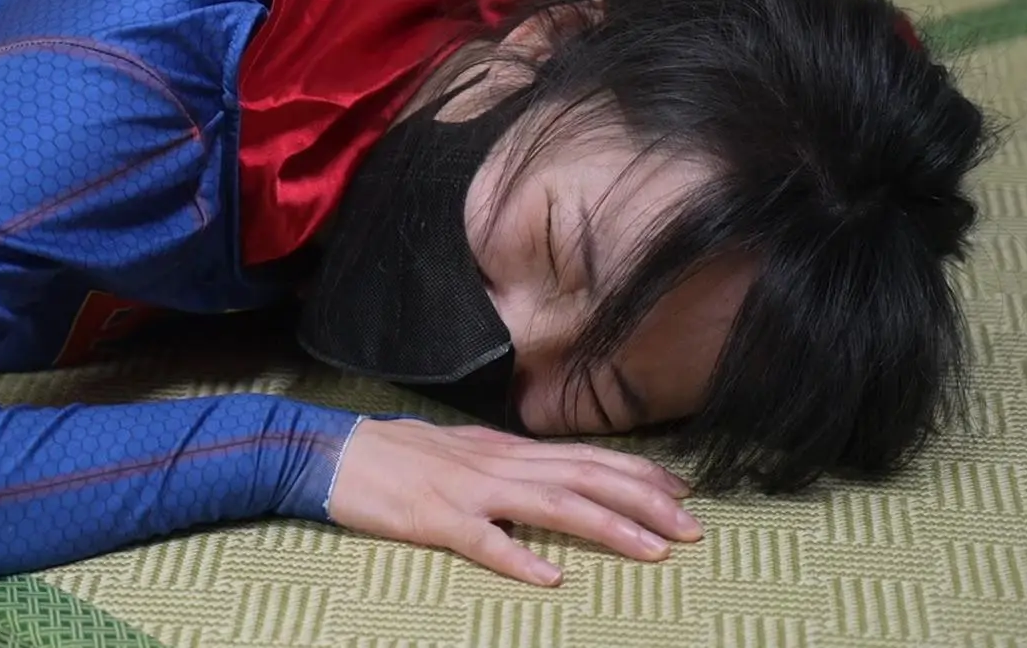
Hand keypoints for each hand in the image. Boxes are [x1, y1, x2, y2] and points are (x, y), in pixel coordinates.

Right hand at [327, 417, 701, 585]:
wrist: (333, 452)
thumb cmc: (396, 454)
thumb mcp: (462, 449)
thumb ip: (506, 462)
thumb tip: (547, 473)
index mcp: (505, 450)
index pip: (586, 456)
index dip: (639, 473)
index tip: (682, 492)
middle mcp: (498, 464)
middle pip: (585, 476)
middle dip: (645, 501)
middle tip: (692, 528)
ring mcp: (469, 491)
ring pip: (551, 503)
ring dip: (607, 526)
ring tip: (651, 550)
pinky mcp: (436, 519)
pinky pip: (483, 540)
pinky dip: (519, 557)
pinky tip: (551, 577)